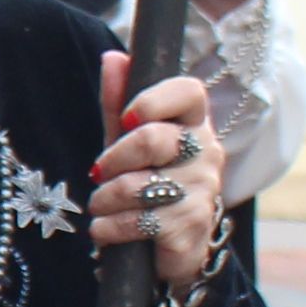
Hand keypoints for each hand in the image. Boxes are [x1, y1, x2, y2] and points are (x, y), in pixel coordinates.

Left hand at [87, 56, 225, 293]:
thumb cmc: (147, 183)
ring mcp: (203, 189)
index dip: (153, 101)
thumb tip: (114, 57)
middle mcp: (207, 152)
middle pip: (153, 139)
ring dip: (105, 198)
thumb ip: (118, 102)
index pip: (189, 92)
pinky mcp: (191, 225)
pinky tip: (106, 229)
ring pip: (139, 185)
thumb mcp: (125, 141)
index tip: (126, 120)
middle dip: (113, 159)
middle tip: (98, 174)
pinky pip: (139, 220)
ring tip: (101, 205)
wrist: (167, 248)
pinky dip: (109, 227)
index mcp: (194, 124)